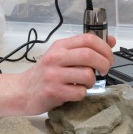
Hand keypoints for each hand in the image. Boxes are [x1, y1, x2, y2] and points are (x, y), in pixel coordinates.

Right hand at [0, 33, 115, 118]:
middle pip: (90, 55)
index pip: (88, 39)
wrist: (21, 91)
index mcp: (60, 46)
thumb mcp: (62, 55)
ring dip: (92, 81)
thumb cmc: (44, 73)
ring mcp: (54, 75)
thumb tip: (111, 40)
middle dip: (104, 64)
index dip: (104, 47)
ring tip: (84, 83)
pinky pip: (80, 92)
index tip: (109, 56)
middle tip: (105, 70)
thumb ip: (83, 48)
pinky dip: (82, 94)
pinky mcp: (53, 92)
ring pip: (87, 75)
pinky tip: (74, 92)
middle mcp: (56, 57)